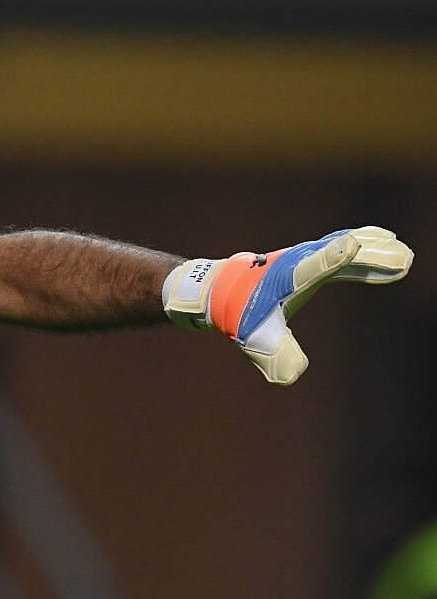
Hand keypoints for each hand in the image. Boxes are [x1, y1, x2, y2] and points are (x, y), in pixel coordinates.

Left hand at [163, 227, 412, 384]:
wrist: (218, 289)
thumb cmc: (237, 313)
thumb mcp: (253, 337)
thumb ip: (274, 354)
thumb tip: (291, 376)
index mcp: (286, 277)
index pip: (311, 266)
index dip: (331, 257)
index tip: (353, 246)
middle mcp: (297, 260)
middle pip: (338, 252)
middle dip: (370, 255)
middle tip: (402, 257)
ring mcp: (304, 256)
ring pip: (343, 246)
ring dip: (373, 249)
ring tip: (402, 254)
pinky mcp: (309, 258)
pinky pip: (341, 248)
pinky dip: (364, 246)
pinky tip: (384, 242)